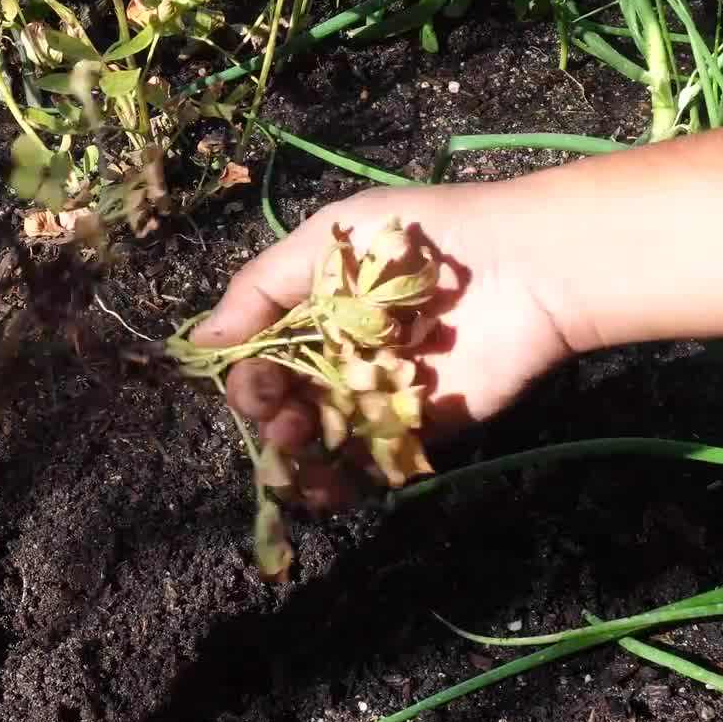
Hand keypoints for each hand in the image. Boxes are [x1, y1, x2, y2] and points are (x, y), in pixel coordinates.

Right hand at [189, 180, 574, 508]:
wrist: (521, 266)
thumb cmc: (422, 237)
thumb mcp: (328, 237)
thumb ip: (261, 287)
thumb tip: (200, 342)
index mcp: (315, 312)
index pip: (262, 358)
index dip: (248, 377)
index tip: (256, 384)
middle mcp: (340, 358)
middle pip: (284, 406)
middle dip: (271, 417)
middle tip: (284, 417)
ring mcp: (377, 398)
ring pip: (318, 444)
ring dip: (296, 458)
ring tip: (302, 447)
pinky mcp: (417, 430)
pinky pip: (368, 466)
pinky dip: (340, 484)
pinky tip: (328, 484)